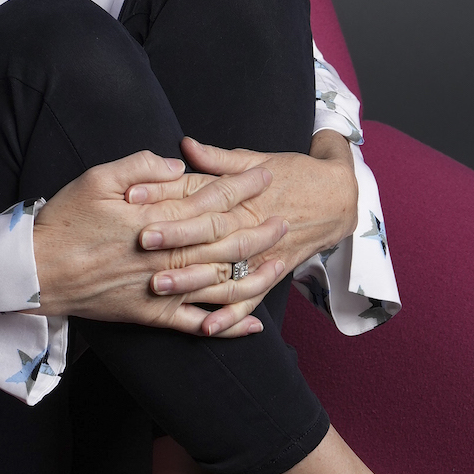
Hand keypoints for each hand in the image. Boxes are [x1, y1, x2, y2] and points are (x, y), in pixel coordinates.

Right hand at [32, 150, 290, 335]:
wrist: (36, 272)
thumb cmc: (63, 222)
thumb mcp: (96, 178)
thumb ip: (140, 165)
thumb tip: (179, 164)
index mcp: (154, 219)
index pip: (209, 200)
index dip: (241, 187)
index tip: (266, 175)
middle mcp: (165, 256)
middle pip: (225, 243)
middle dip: (259, 230)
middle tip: (286, 219)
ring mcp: (161, 289)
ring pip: (220, 285)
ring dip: (255, 274)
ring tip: (281, 263)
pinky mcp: (152, 315)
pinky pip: (197, 323)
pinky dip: (227, 326)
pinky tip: (254, 325)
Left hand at [124, 134, 359, 332]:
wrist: (340, 198)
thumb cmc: (294, 174)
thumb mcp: (257, 160)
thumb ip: (219, 159)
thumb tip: (185, 145)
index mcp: (243, 198)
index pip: (200, 198)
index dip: (166, 197)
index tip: (134, 198)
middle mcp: (250, 228)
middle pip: (208, 236)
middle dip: (173, 241)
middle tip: (139, 244)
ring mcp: (261, 255)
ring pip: (223, 271)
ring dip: (191, 282)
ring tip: (157, 288)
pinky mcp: (269, 274)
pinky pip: (249, 298)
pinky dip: (230, 316)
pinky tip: (205, 328)